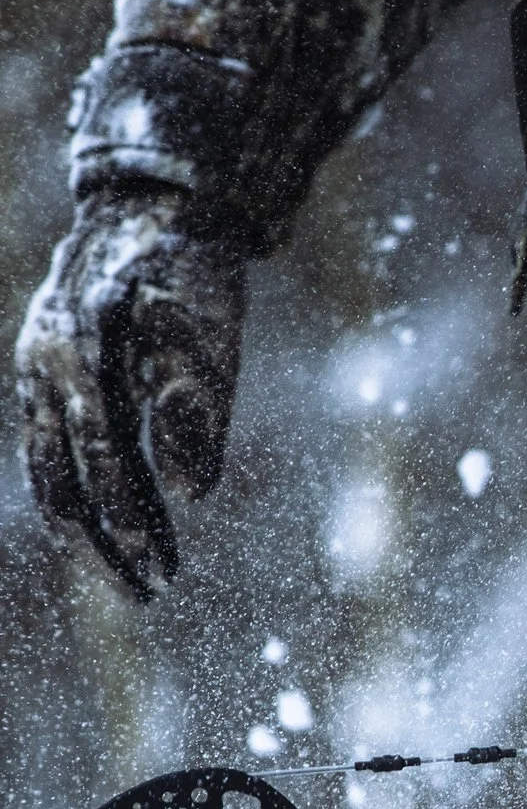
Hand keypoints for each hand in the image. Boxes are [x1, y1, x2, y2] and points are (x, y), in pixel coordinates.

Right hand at [16, 186, 245, 594]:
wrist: (149, 213)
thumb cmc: (190, 276)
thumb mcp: (207, 333)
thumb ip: (196, 409)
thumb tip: (190, 495)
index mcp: (85, 354)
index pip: (104, 456)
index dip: (131, 515)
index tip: (162, 567)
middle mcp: (48, 365)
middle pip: (67, 476)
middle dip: (109, 541)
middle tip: (151, 594)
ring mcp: (37, 369)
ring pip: (52, 469)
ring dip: (92, 529)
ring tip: (134, 580)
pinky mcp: (43, 374)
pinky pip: (47, 446)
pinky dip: (72, 491)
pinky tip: (102, 528)